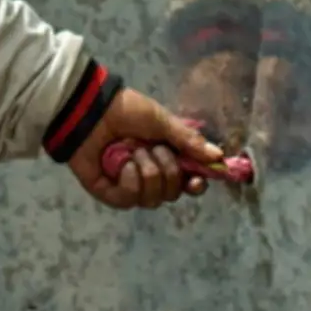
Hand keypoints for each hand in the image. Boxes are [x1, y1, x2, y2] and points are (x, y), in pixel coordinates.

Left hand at [68, 87, 222, 208]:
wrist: (92, 110)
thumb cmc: (127, 111)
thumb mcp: (162, 121)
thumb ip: (189, 141)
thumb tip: (218, 157)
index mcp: (166, 157)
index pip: (188, 183)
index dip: (195, 185)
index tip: (197, 180)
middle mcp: (150, 175)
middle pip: (172, 193)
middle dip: (167, 171)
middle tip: (155, 150)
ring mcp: (129, 186)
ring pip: (152, 199)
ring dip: (147, 172)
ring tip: (134, 152)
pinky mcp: (110, 193)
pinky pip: (129, 200)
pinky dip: (130, 181)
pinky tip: (124, 165)